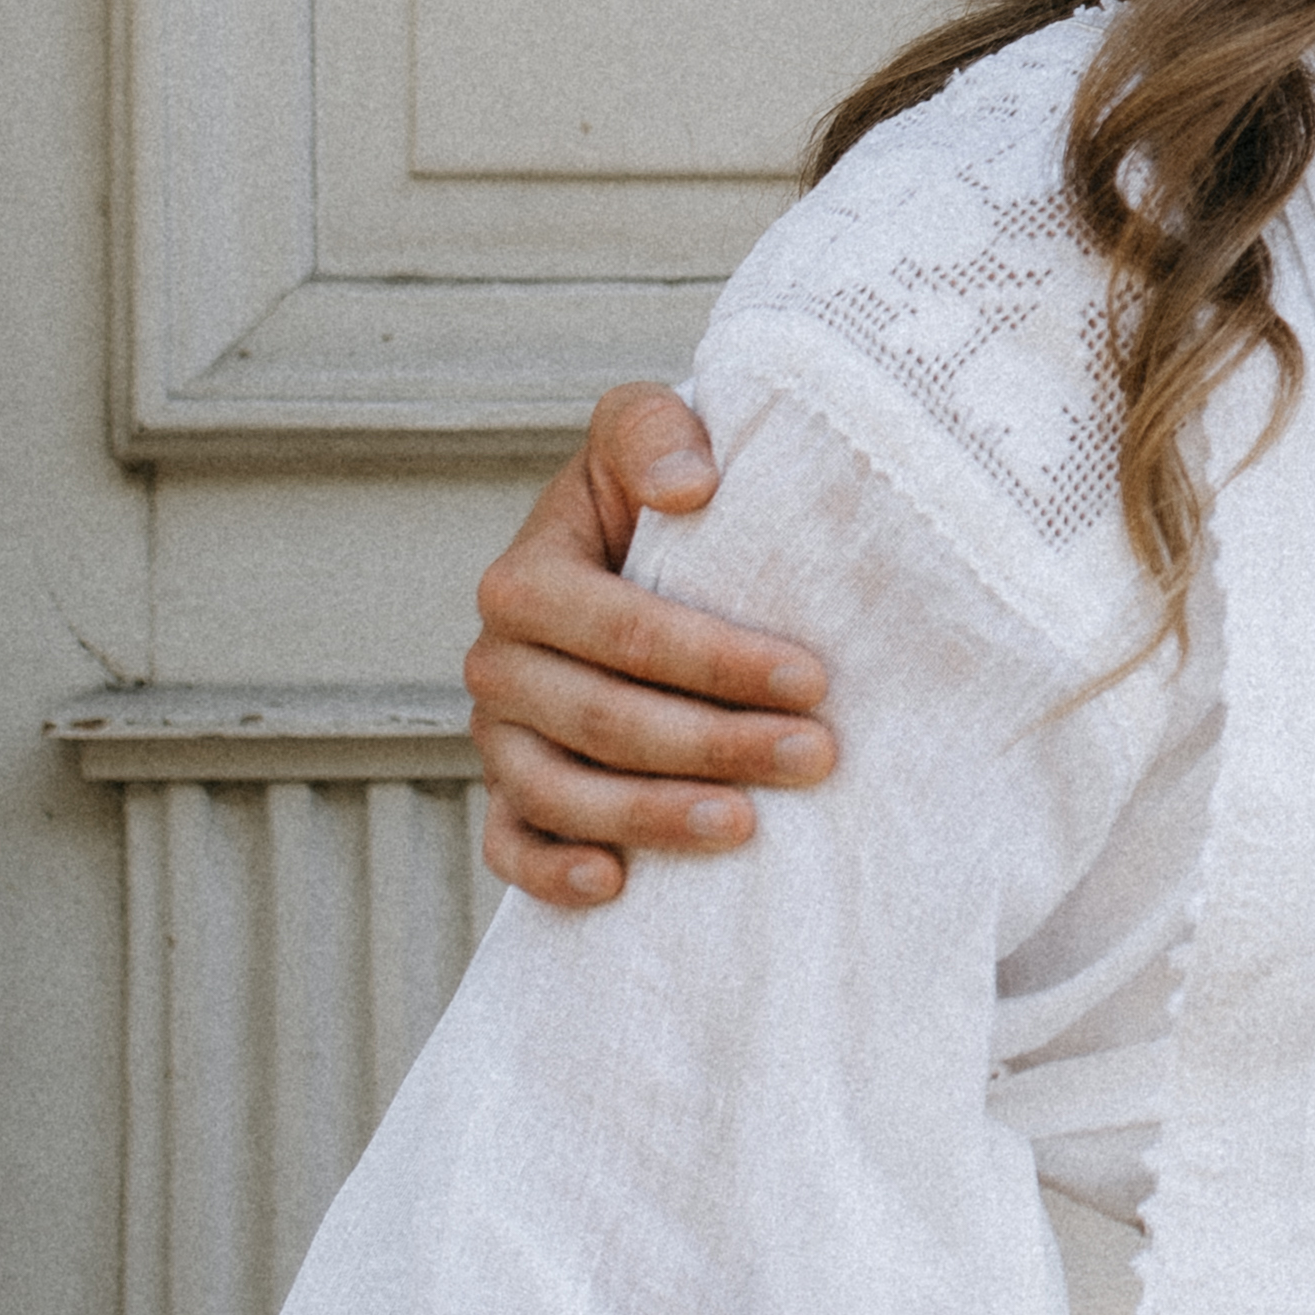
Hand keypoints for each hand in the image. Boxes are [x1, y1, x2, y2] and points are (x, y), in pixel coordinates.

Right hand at [467, 386, 836, 911]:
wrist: (629, 544)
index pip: (621, 629)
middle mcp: (499, 663)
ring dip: (652, 814)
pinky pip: (511, 847)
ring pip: (560, 792)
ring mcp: (500, 737)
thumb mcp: (645, 431)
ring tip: (744, 825)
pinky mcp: (510, 794)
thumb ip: (653, 433)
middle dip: (714, 742)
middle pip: (603, 718)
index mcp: (524, 580)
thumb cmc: (653, 493)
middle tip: (815, 756)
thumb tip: (689, 486)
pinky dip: (553, 873)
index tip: (810, 678)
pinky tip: (617, 884)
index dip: (715, 659)